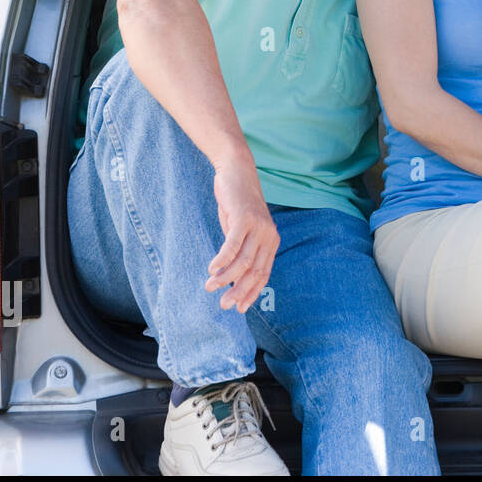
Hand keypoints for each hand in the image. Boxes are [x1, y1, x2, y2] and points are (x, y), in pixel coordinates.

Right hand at [205, 158, 279, 312]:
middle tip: (224, 305)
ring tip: (210, 287)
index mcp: (271, 242)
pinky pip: (233, 245)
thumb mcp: (241, 231)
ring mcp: (259, 227)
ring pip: (243, 261)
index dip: (252, 293)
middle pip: (255, 271)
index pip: (264, 274)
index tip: (240, 308)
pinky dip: (222, 260)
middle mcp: (269, 235)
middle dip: (239, 291)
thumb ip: (241, 252)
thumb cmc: (237, 205)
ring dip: (226, 277)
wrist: (237, 172)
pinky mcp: (245, 218)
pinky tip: (212, 269)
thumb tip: (232, 279)